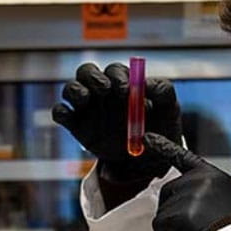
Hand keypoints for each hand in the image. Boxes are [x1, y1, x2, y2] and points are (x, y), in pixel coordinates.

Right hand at [52, 62, 181, 184]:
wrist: (148, 159)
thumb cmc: (160, 127)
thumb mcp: (169, 107)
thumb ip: (161, 90)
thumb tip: (146, 84)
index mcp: (122, 83)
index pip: (114, 71)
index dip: (117, 77)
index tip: (125, 91)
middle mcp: (102, 92)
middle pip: (86, 71)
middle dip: (93, 77)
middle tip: (104, 90)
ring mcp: (87, 108)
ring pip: (70, 88)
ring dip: (75, 90)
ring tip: (85, 100)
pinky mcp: (75, 125)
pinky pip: (60, 113)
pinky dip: (61, 112)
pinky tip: (69, 117)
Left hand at [145, 133, 230, 230]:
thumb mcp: (225, 202)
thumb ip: (203, 195)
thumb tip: (182, 205)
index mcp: (213, 176)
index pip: (183, 157)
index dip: (163, 146)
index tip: (147, 138)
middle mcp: (198, 179)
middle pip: (167, 192)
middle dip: (174, 211)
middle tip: (197, 226)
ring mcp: (186, 194)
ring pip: (163, 212)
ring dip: (174, 228)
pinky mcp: (175, 212)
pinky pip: (159, 228)